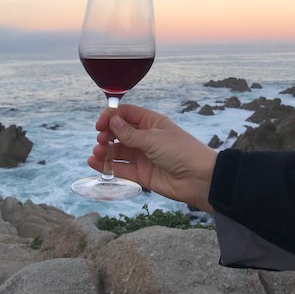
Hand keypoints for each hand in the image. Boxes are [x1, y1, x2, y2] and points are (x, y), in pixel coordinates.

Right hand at [88, 104, 216, 211]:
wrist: (199, 179)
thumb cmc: (181, 152)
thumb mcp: (154, 139)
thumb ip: (130, 133)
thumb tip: (112, 120)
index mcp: (152, 123)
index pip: (127, 114)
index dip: (112, 116)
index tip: (100, 123)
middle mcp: (146, 138)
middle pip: (120, 133)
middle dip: (107, 135)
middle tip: (101, 140)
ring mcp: (143, 156)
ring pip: (119, 151)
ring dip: (105, 151)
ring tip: (97, 153)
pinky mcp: (142, 174)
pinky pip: (121, 169)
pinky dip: (108, 166)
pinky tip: (95, 164)